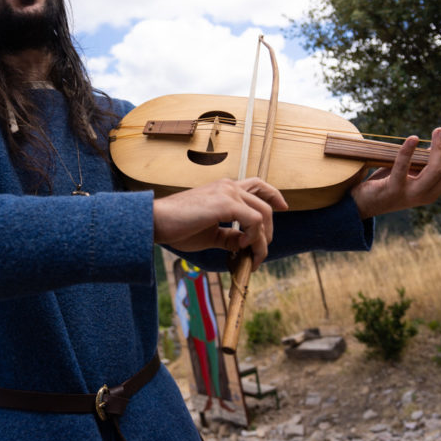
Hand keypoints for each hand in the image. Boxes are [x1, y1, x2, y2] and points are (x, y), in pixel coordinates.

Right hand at [153, 178, 287, 269]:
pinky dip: (253, 236)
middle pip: (265, 203)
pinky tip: (241, 247)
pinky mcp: (226, 203)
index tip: (284, 207)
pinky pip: (254, 221)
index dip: (274, 195)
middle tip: (261, 251)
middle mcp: (229, 186)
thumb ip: (229, 236)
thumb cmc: (177, 228)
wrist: (156, 222)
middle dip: (269, 230)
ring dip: (262, 238)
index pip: (258, 186)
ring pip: (262, 213)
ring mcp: (228, 192)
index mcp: (224, 189)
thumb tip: (245, 245)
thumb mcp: (209, 234)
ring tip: (253, 255)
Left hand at [350, 127, 440, 218]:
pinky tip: (412, 138)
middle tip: (440, 133)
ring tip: (436, 131)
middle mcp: (427, 195)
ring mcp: (411, 194)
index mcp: (434, 191)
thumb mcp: (412, 173)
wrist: (362, 204)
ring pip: (436, 169)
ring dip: (438, 147)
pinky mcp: (393, 190)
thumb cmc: (388, 183)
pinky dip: (408, 151)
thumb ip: (426, 162)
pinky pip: (403, 168)